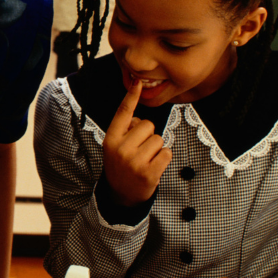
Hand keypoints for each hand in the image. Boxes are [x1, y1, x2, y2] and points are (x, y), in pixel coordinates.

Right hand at [102, 79, 171, 207]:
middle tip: (139, 150)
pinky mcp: (149, 173)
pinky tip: (153, 167)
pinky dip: (164, 159)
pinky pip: (167, 153)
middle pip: (148, 125)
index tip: (138, 83)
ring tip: (145, 160)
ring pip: (159, 139)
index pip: (123, 114)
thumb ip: (125, 132)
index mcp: (111, 139)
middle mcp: (121, 148)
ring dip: (156, 148)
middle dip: (148, 135)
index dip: (131, 97)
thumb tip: (140, 120)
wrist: (120, 195)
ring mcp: (134, 162)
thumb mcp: (114, 147)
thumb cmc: (120, 165)